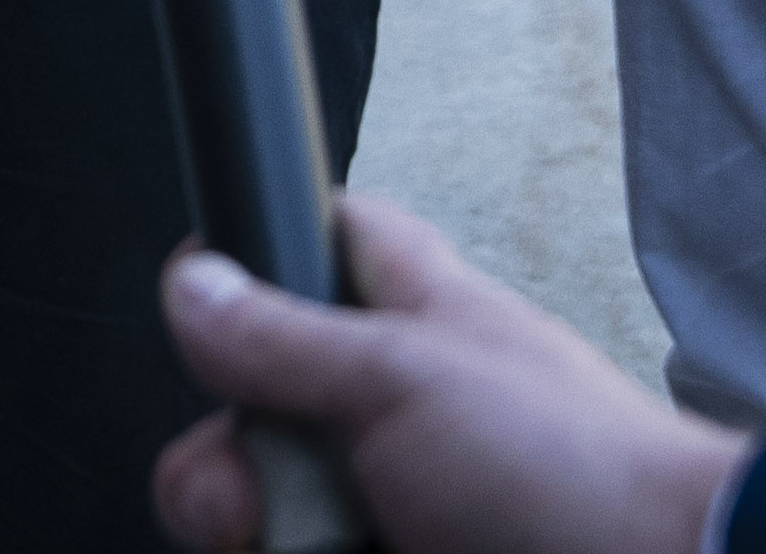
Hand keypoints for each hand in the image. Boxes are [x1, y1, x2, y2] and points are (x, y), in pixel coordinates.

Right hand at [155, 194, 736, 553]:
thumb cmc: (573, 473)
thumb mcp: (404, 381)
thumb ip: (284, 337)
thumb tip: (191, 282)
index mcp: (411, 320)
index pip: (318, 242)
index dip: (257, 261)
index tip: (211, 323)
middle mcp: (397, 417)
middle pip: (253, 427)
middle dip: (228, 481)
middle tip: (258, 513)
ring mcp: (400, 507)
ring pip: (272, 525)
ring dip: (275, 542)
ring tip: (348, 550)